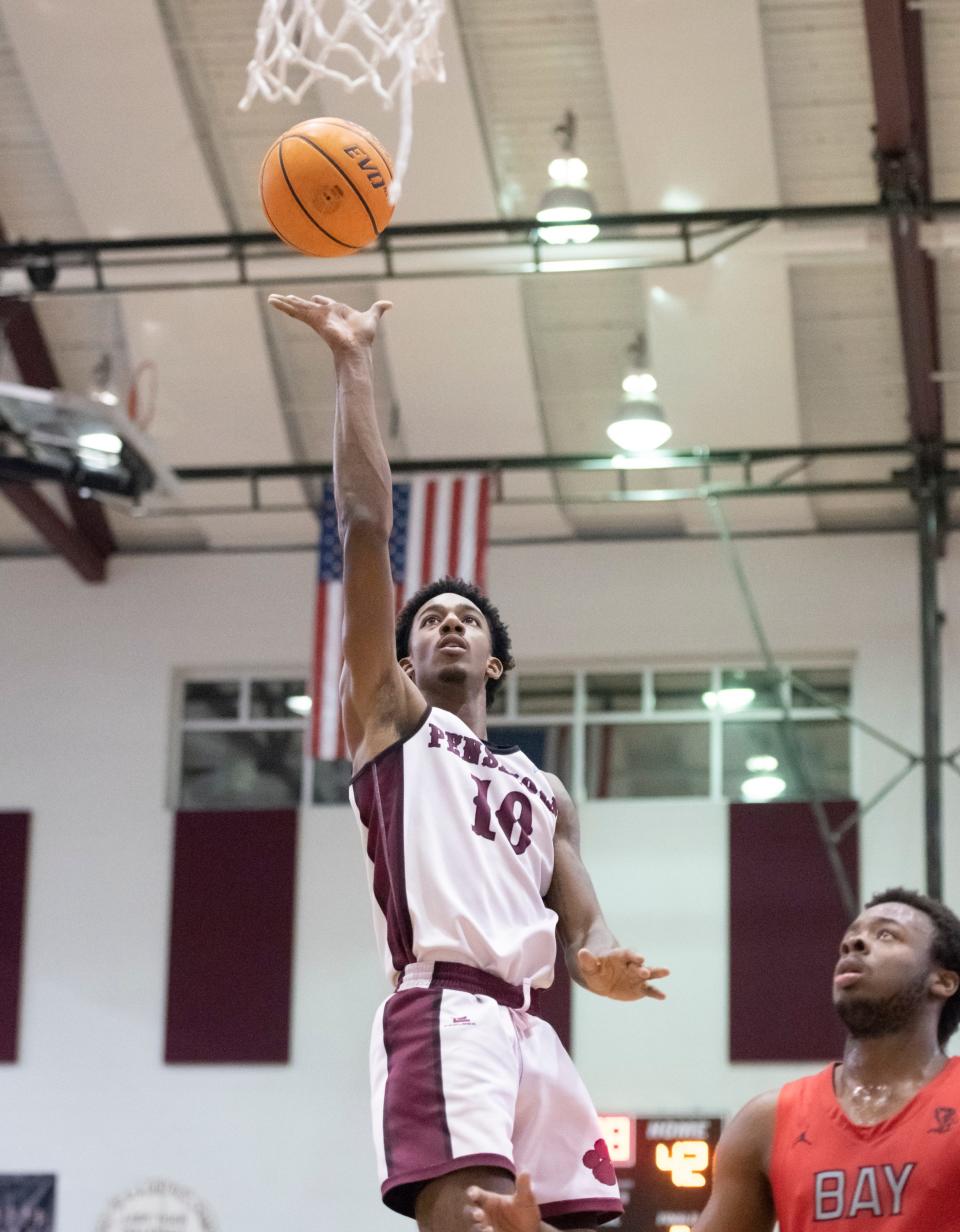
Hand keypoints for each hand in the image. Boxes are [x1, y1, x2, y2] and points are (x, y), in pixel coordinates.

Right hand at [267, 293, 391, 353]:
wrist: (356, 348)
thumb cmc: (364, 335)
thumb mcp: (372, 316)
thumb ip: (378, 309)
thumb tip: (390, 304)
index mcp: (335, 313)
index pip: (324, 305)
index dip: (320, 301)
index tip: (314, 298)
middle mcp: (324, 315)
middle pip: (307, 306)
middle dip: (296, 302)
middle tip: (286, 298)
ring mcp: (316, 317)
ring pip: (297, 307)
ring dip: (284, 302)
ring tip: (271, 298)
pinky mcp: (310, 319)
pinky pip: (294, 310)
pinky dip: (283, 305)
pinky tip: (272, 301)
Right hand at [466, 1173, 540, 1231]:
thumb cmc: (525, 1214)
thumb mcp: (525, 1200)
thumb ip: (523, 1187)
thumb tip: (525, 1172)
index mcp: (490, 1200)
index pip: (476, 1194)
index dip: (472, 1193)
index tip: (472, 1194)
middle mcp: (485, 1214)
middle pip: (469, 1211)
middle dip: (471, 1213)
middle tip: (480, 1215)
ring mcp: (486, 1227)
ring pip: (474, 1227)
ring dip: (478, 1228)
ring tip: (489, 1230)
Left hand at [577, 947, 668, 1001]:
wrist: (600, 974)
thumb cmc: (594, 966)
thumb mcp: (588, 964)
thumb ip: (587, 960)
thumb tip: (582, 952)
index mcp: (618, 956)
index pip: (627, 954)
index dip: (633, 955)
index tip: (640, 958)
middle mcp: (630, 965)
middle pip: (638, 965)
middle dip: (642, 968)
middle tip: (646, 971)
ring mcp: (635, 976)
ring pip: (648, 974)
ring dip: (656, 973)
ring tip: (667, 971)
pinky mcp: (638, 987)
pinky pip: (648, 990)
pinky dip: (655, 993)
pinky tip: (663, 996)